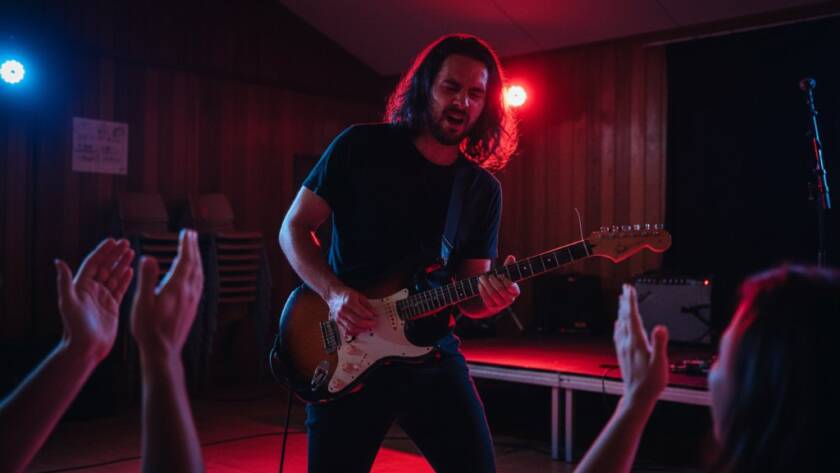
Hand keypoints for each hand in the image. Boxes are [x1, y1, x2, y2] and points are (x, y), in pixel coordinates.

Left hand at [55, 238, 134, 359]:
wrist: (86, 348)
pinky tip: (131, 271)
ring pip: (114, 276)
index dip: (102, 252)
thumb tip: (58, 261)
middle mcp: (92, 290)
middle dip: (115, 254)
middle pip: (105, 267)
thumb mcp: (68, 302)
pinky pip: (120, 289)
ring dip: (122, 264)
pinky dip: (126, 279)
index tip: (112, 241)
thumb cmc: (75, 327)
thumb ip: (65, 281)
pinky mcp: (112, 306)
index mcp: (81, 287)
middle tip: (125, 243)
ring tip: (131, 252)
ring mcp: (103, 298)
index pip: (93, 263)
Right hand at [130, 230, 203, 360]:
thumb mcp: (143, 303)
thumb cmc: (149, 328)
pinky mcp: (192, 308)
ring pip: (199, 274)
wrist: (163, 351)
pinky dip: (198, 272)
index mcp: (177, 288)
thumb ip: (147, 279)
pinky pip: (199, 284)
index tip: (186, 232)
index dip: (186, 245)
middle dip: (193, 248)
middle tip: (191, 234)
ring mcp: (192, 301)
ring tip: (193, 250)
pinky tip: (194, 275)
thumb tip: (149, 258)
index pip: (185, 260)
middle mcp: (189, 292)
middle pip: (195, 264)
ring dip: (197, 259)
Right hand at [326, 286, 375, 336]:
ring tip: (367, 327)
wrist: (333, 295)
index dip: (370, 317)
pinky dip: (354, 332)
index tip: (374, 317)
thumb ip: (367, 305)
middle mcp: (343, 310)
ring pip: (352, 328)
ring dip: (361, 330)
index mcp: (349, 302)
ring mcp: (339, 317)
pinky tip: (359, 329)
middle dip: (367, 324)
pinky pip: (346, 331)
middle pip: (357, 322)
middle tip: (373, 324)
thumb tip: (374, 313)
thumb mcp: (359, 296)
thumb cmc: (345, 294)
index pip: (362, 313)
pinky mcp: (337, 322)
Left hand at [477, 254, 519, 312]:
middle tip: (487, 275)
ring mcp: (501, 304)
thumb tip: (511, 257)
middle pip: (501, 289)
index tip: (499, 274)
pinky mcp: (492, 307)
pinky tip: (480, 284)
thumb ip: (508, 266)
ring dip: (486, 284)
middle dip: (493, 280)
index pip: (512, 287)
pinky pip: (486, 299)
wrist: (494, 296)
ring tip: (481, 277)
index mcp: (515, 291)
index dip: (505, 280)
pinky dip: (482, 290)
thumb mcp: (505, 274)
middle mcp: (510, 299)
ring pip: (493, 294)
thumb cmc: (501, 282)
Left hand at [614, 284, 668, 406]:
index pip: (633, 316)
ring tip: (621, 301)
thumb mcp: (660, 362)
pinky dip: (618, 325)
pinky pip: (618, 335)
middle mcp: (627, 343)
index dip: (631, 301)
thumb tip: (660, 327)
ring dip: (621, 311)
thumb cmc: (651, 382)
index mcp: (637, 342)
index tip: (630, 289)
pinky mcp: (622, 354)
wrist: (637, 396)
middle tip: (625, 289)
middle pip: (625, 317)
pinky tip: (617, 324)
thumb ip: (660, 344)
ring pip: (620, 324)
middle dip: (625, 302)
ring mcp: (623, 348)